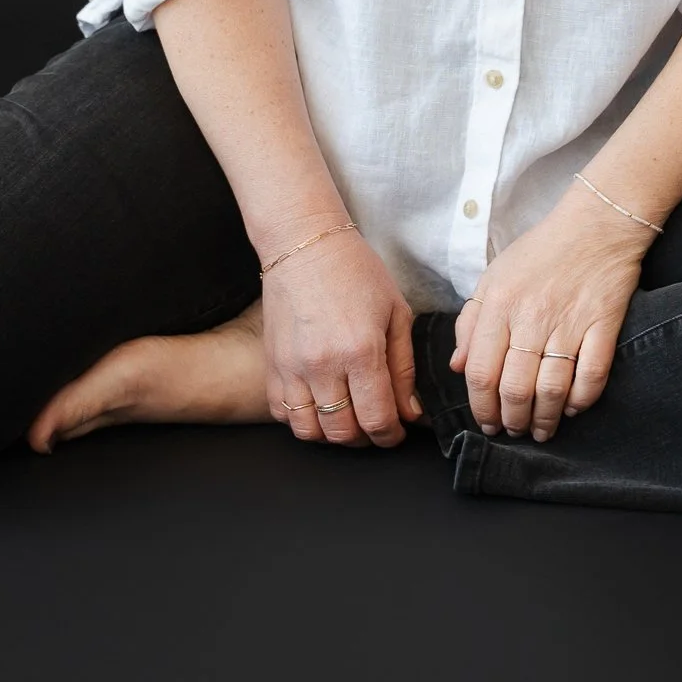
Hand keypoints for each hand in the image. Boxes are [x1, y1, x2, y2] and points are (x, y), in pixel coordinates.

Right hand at [259, 227, 421, 447]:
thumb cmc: (355, 271)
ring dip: (331, 434)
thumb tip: (410, 412)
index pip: (377, 419)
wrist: (304, 243)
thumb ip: (403, 367)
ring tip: (346, 418)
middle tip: (374, 424)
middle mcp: (323, 365)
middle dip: (365, 438)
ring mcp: (292, 366)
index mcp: (361, 350)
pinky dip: (301, 419)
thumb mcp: (395, 312)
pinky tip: (317, 404)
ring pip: (309, 430)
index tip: (396, 432)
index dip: (390, 435)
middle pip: (343, 432)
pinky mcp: (272, 363)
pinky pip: (281, 413)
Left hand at [453, 184, 651, 441]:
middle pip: (515, 389)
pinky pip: (591, 376)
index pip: (481, 371)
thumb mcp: (493, 277)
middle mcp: (531, 317)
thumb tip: (458, 366)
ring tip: (541, 429)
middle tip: (513, 431)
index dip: (481, 407)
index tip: (486, 423)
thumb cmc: (540, 252)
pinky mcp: (604, 325)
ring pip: (552, 390)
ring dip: (545, 419)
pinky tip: (573, 408)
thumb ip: (471, 321)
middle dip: (512, 421)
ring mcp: (569, 323)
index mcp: (499, 305)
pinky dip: (582, 400)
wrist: (596, 224)